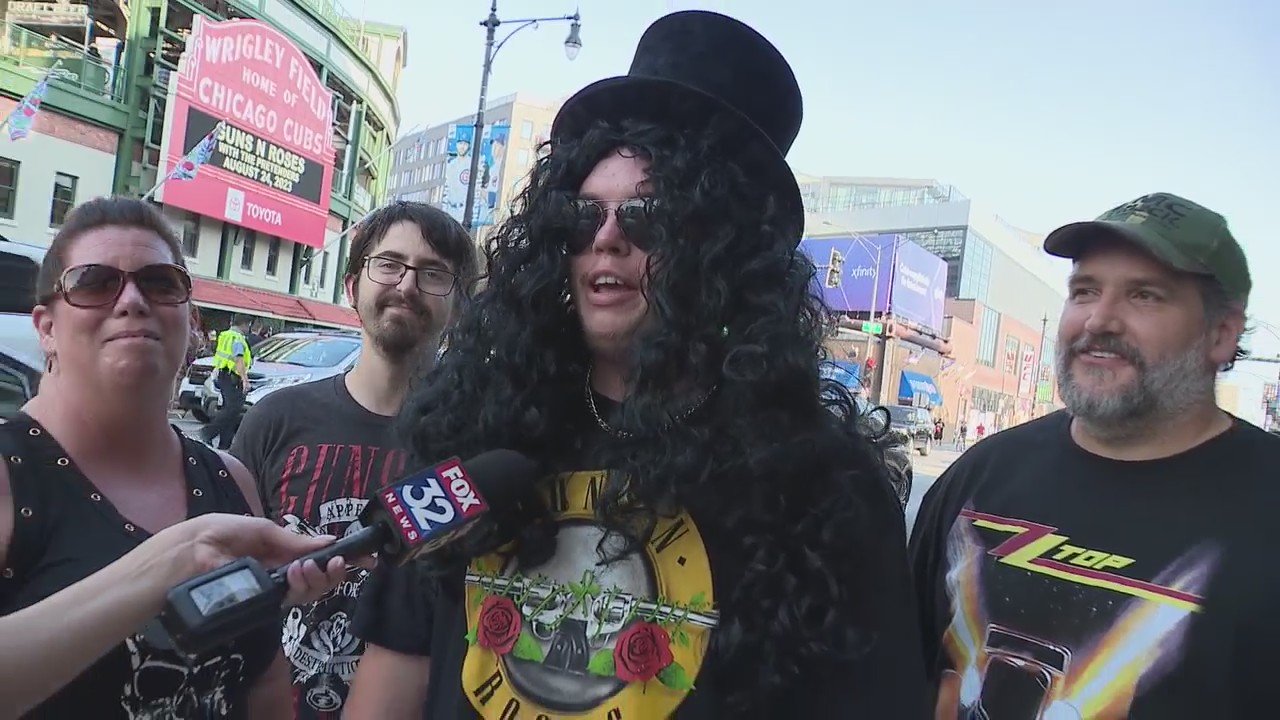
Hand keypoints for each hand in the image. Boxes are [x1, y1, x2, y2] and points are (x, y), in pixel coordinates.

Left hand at [154, 514, 370, 605]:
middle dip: (333, 570)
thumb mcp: (258, 529)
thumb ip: (292, 539)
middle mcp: (278, 575)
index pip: (314, 558)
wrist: (183, 556)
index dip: (339, 558)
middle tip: (336, 560)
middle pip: (319, 578)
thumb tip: (328, 541)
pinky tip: (299, 572)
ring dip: (320, 577)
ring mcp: (272, 592)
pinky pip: (294, 600)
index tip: (364, 557)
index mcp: (276, 553)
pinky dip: (304, 586)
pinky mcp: (263, 606)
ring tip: (309, 565)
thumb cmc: (214, 535)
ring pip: (311, 592)